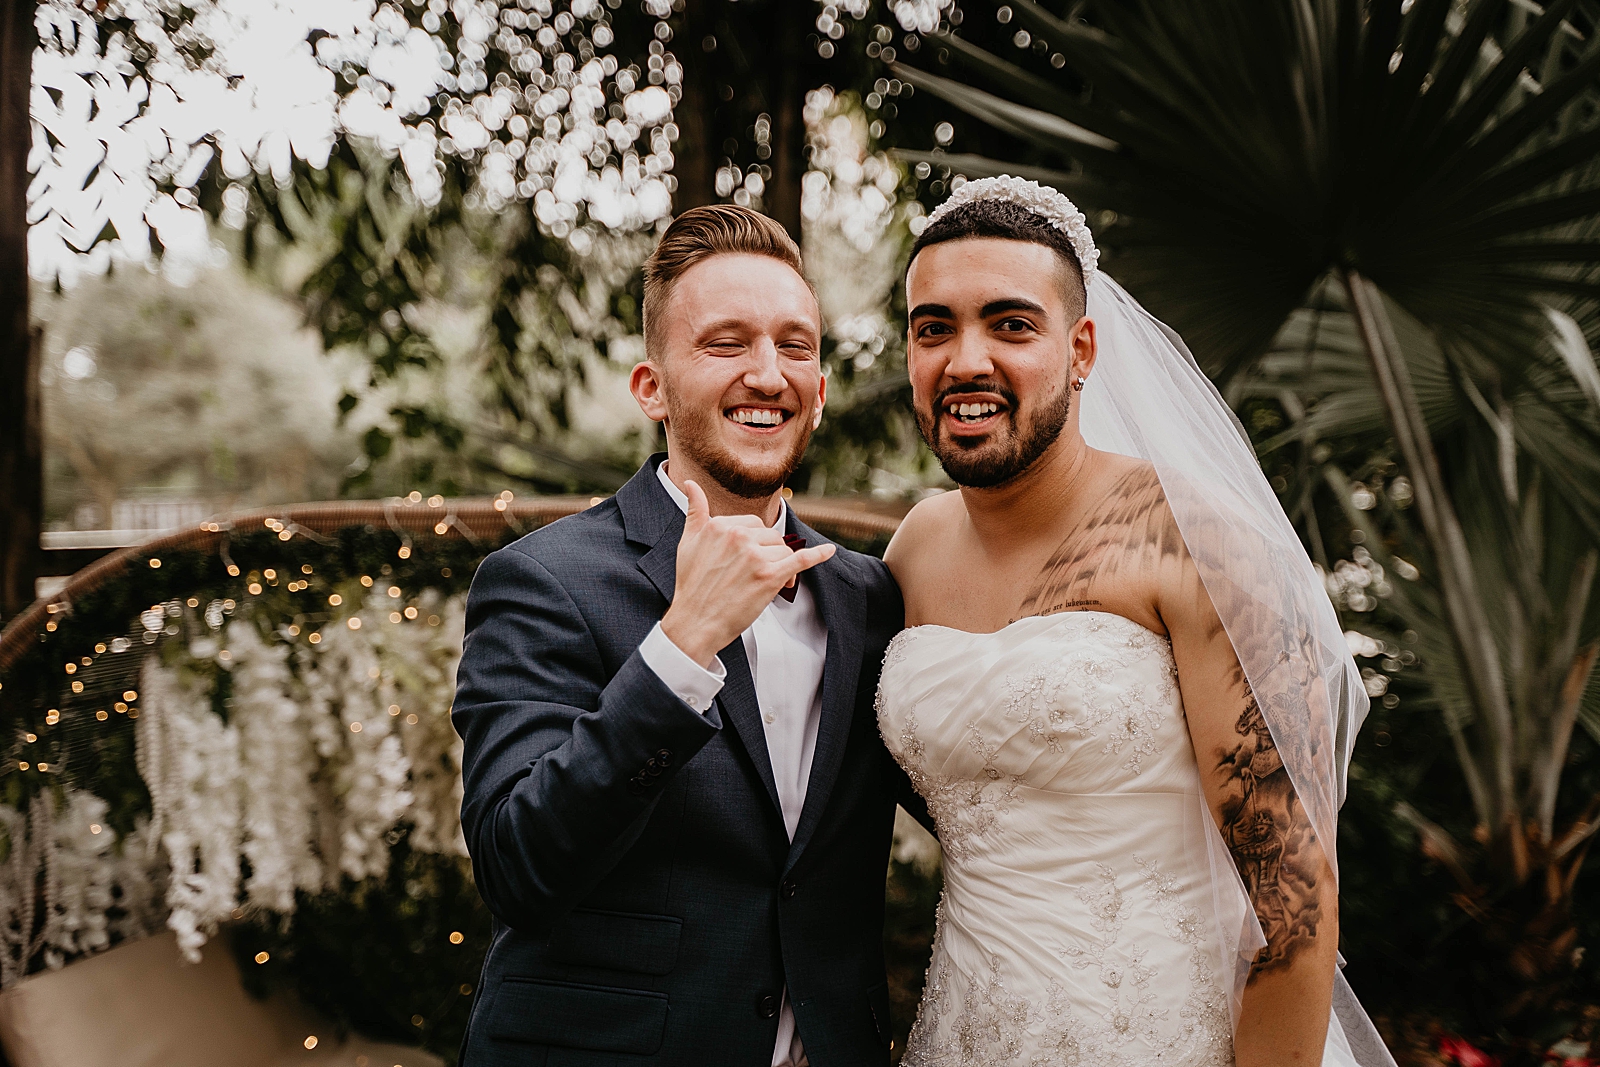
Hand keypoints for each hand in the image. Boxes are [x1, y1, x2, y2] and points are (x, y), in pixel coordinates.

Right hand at [660, 480, 835, 665]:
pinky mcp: (769, 577)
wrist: (695, 621)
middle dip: (769, 554)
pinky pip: (801, 559)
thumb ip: (695, 510)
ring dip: (781, 566)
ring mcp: (755, 557)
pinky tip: (829, 551)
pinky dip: (817, 555)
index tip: (750, 559)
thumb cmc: (691, 585)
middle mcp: (739, 537)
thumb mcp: (687, 541)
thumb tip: (690, 483)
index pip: (753, 524)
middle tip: (757, 575)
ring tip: (767, 584)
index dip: (756, 542)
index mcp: (720, 525)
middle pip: (771, 536)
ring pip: (783, 550)